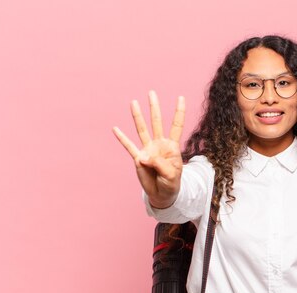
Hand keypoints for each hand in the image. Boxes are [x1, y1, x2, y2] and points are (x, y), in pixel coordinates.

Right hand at [112, 90, 185, 208]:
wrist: (163, 194)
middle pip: (157, 122)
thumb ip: (159, 165)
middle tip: (152, 92)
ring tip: (133, 102)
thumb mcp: (171, 175)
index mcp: (172, 147)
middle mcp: (159, 144)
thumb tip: (143, 157)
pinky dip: (122, 138)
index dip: (179, 112)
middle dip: (154, 107)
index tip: (180, 97)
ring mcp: (148, 150)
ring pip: (142, 129)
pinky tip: (115, 129)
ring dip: (138, 116)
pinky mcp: (138, 159)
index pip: (176, 126)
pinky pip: (129, 146)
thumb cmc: (171, 183)